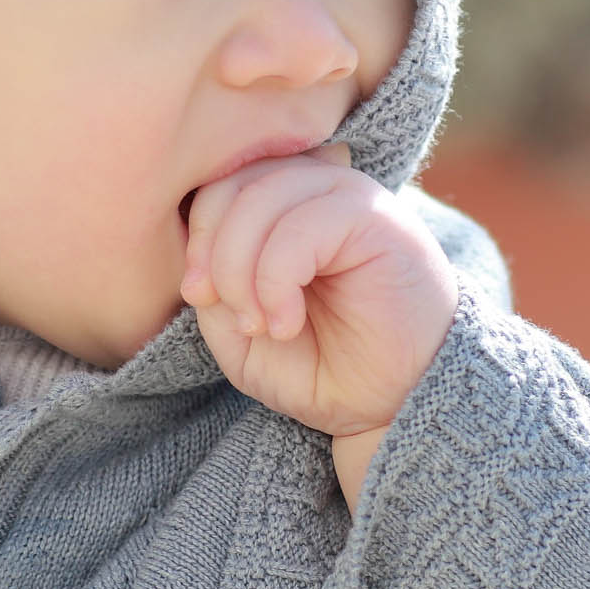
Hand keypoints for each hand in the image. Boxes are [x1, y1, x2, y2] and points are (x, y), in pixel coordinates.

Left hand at [181, 147, 455, 502]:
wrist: (394, 404)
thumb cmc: (324, 366)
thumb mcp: (242, 334)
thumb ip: (214, 288)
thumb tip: (199, 261)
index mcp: (282, 203)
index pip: (218, 184)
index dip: (195, 236)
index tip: (198, 295)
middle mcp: (314, 187)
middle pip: (231, 185)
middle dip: (212, 255)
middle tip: (231, 314)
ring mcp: (346, 196)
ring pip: (260, 200)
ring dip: (241, 274)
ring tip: (261, 326)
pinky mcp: (375, 218)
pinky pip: (300, 228)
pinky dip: (275, 281)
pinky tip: (285, 323)